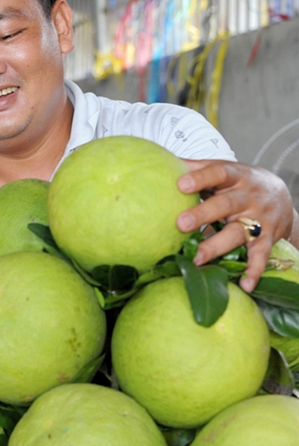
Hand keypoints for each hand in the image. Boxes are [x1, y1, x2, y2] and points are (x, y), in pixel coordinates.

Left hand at [176, 160, 297, 291]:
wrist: (281, 196)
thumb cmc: (240, 183)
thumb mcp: (223, 169)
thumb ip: (197, 167)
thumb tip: (163, 160)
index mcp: (235, 176)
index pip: (218, 172)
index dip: (200, 178)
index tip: (181, 184)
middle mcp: (248, 196)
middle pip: (226, 204)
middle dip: (204, 214)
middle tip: (181, 223)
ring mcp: (259, 219)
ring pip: (238, 232)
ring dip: (217, 246)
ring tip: (197, 258)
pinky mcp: (268, 238)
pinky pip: (261, 256)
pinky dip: (254, 270)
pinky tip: (245, 285)